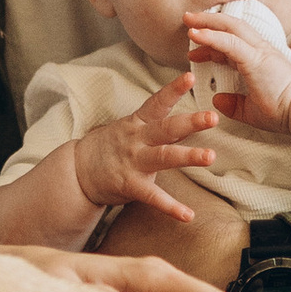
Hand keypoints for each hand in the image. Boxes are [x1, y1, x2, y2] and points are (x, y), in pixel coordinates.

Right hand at [71, 70, 219, 221]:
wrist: (78, 169)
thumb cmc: (112, 146)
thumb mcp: (133, 129)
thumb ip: (162, 126)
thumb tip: (192, 120)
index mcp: (138, 123)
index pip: (158, 102)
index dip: (174, 89)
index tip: (191, 76)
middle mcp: (137, 139)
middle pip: (166, 128)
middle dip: (190, 122)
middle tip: (213, 117)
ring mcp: (134, 162)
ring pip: (163, 157)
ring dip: (187, 156)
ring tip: (210, 156)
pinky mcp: (130, 185)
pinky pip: (153, 196)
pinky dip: (171, 207)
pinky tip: (188, 215)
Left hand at [184, 10, 290, 133]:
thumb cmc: (285, 110)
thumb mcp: (252, 110)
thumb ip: (235, 105)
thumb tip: (217, 100)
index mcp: (257, 60)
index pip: (230, 45)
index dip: (211, 45)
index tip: (193, 52)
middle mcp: (258, 50)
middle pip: (230, 28)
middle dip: (207, 22)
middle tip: (187, 20)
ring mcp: (258, 51)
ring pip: (230, 28)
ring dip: (207, 22)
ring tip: (188, 19)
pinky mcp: (255, 58)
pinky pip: (229, 42)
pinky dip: (212, 36)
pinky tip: (196, 34)